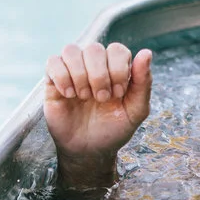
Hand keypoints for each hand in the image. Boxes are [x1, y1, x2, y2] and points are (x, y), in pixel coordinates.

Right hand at [44, 43, 152, 157]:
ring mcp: (73, 71)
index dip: (117, 69)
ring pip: (71, 50)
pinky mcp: (54, 80)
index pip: (117, 49)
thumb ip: (143, 82)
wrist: (89, 150)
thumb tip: (147, 52)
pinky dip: (62, 77)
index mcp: (116, 68)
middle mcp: (95, 65)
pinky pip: (53, 62)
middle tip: (101, 98)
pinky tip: (69, 95)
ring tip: (84, 97)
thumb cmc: (114, 128)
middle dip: (99, 75)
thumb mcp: (136, 110)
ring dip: (80, 75)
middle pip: (94, 48)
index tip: (118, 94)